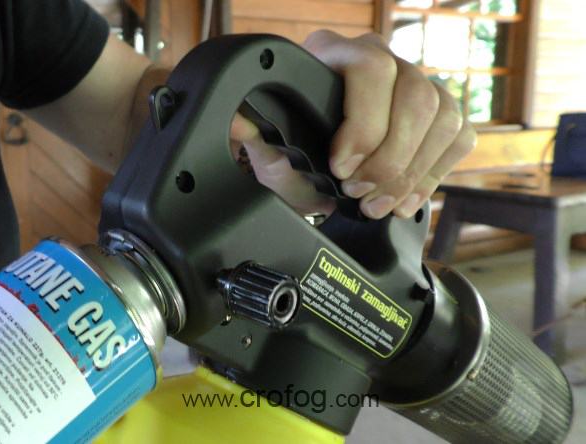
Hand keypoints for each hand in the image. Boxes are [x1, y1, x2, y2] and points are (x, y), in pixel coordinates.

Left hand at [230, 30, 476, 218]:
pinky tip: (402, 199)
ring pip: (443, 116)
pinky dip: (433, 175)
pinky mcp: (440, 115)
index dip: (364, 123)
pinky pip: (458, 136)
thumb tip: (236, 120)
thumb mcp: (267, 151)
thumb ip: (252, 136)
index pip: (370, 68)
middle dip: (390, 157)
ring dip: (412, 172)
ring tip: (377, 204)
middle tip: (359, 193)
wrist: (311, 176)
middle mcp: (379, 59)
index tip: (341, 167)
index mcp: (333, 54)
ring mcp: (415, 84)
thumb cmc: (290, 156)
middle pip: (415, 95)